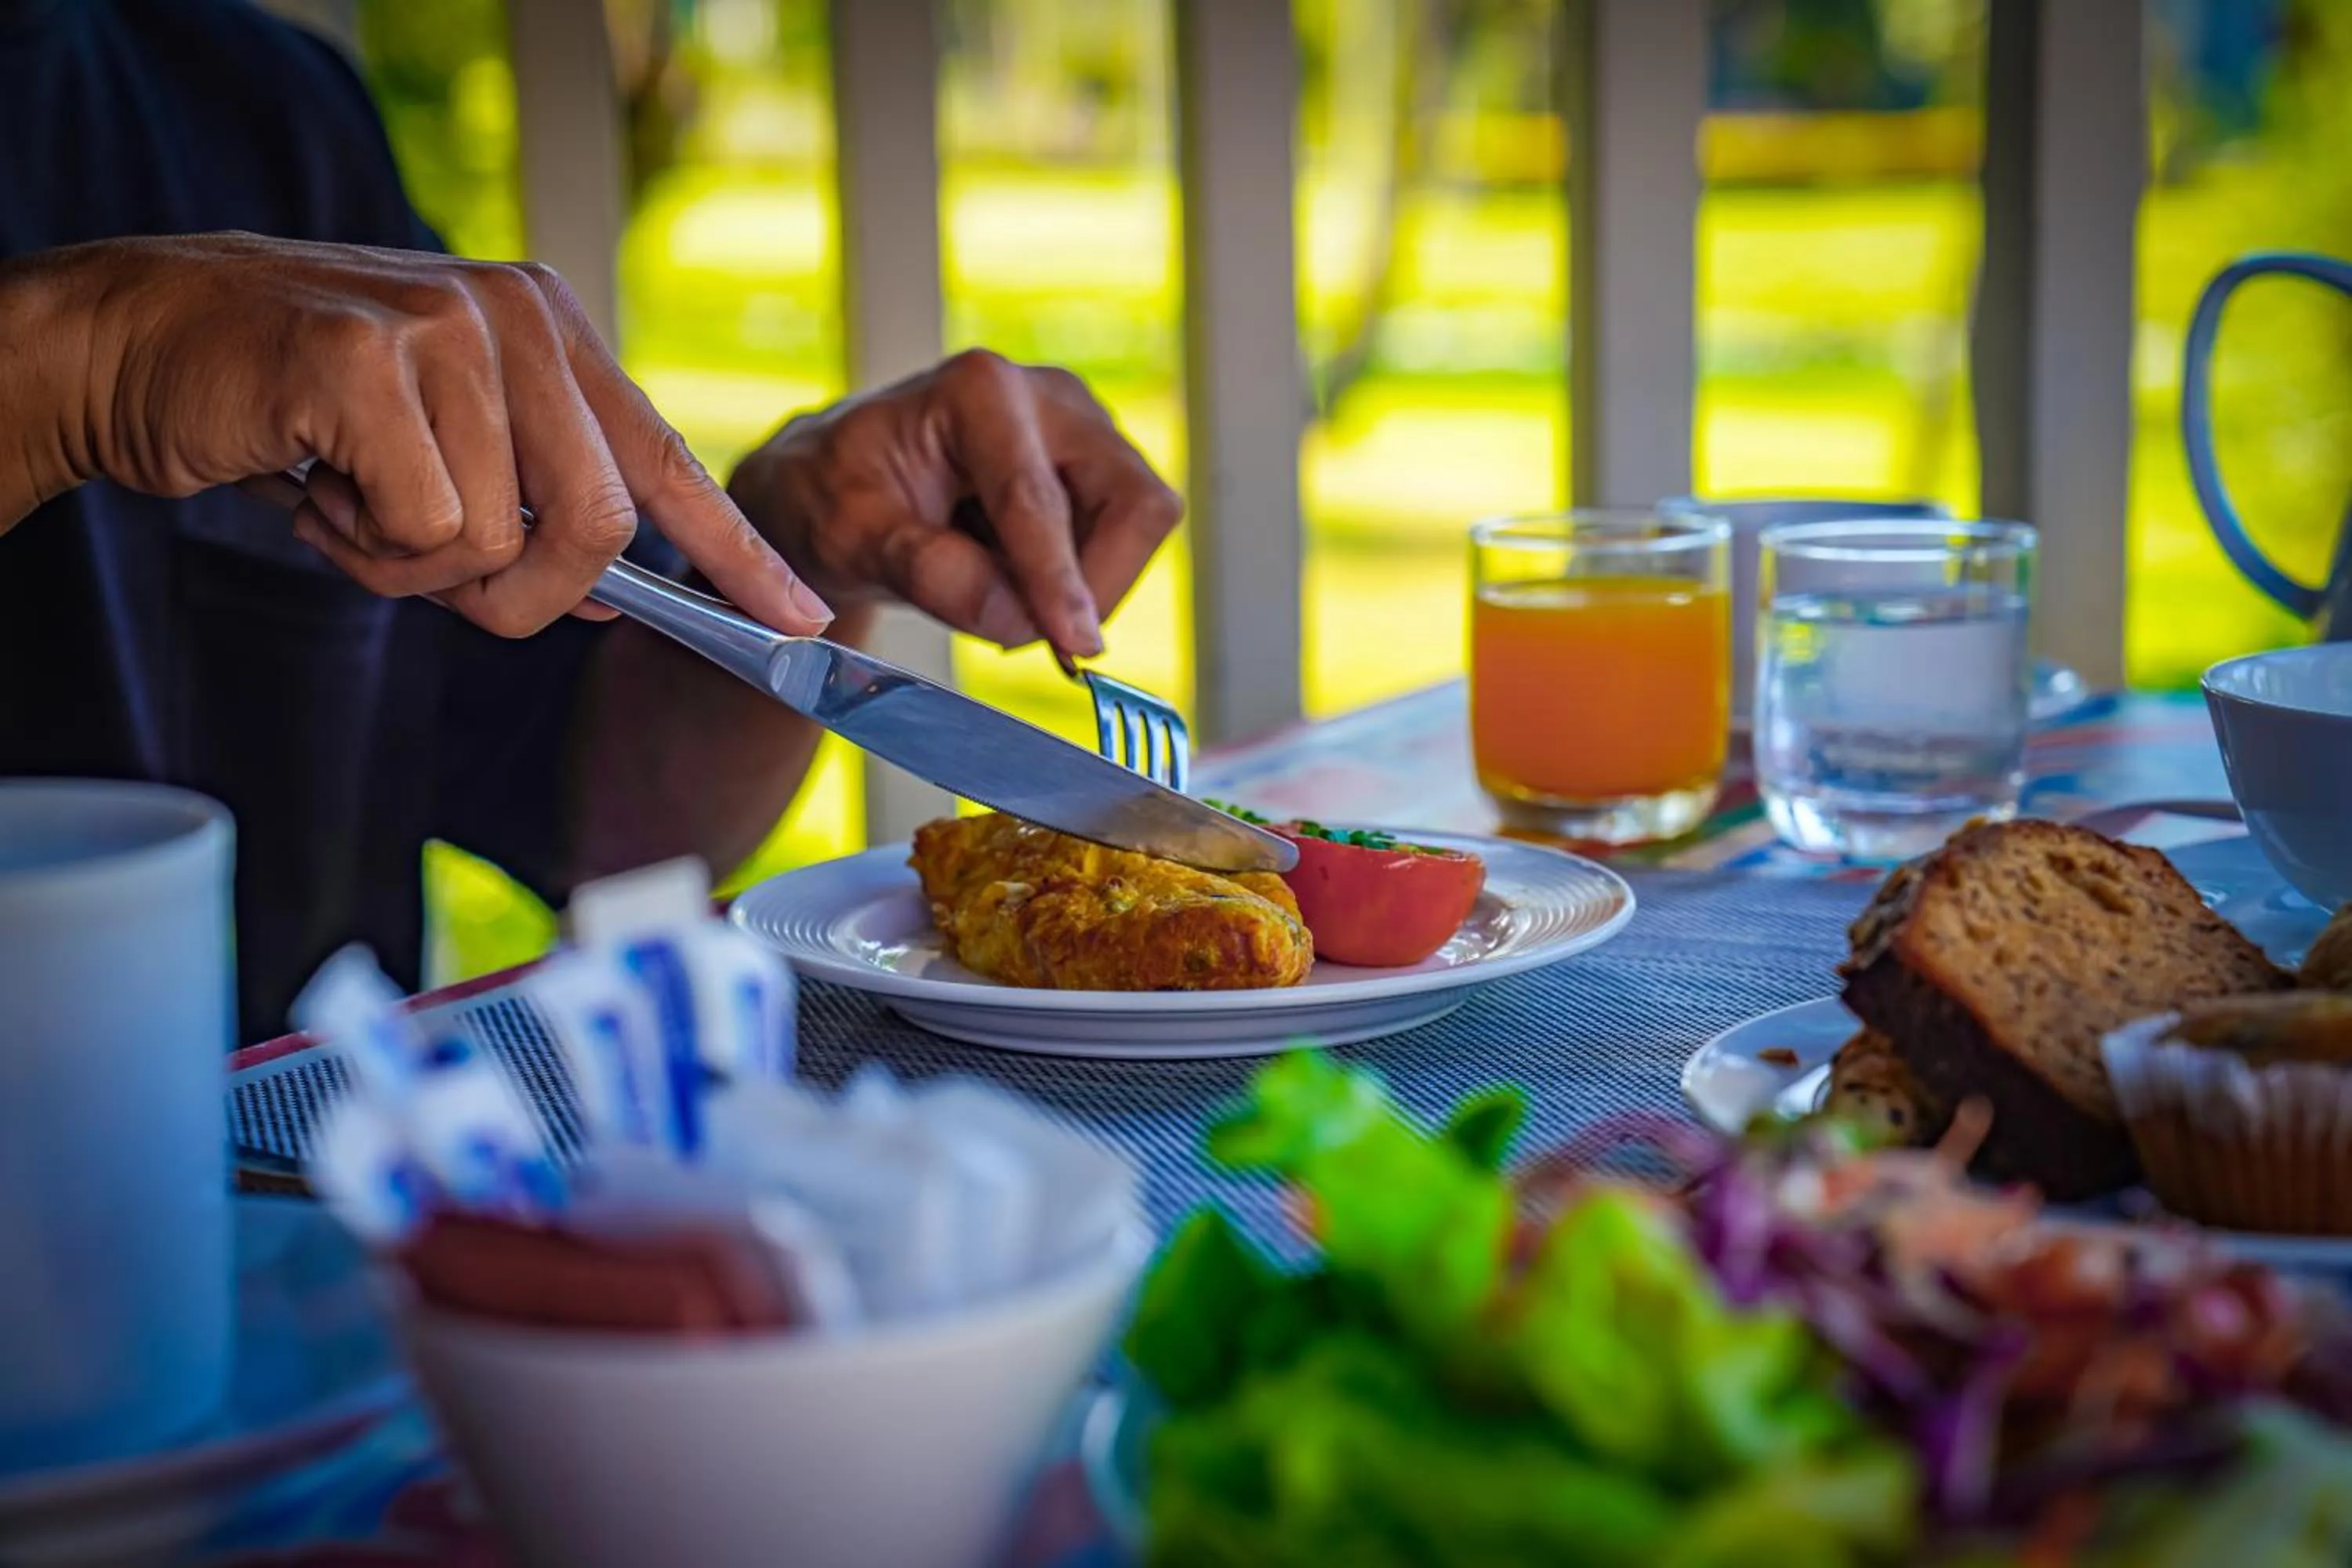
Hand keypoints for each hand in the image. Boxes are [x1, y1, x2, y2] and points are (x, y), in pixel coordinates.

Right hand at [1, 233, 831, 637]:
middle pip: (600, 525)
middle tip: (440, 579)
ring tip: (348, 497)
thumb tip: (613, 600)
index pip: (668, 460)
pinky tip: (312, 481)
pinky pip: (421, 524)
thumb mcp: (441, 458)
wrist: (138, 344)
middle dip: (527, 595)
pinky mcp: (367, 358)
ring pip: (498, 539)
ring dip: (413, 565)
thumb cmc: (298, 413)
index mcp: (550, 334)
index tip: (797, 623)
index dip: (736, 554)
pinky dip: (364, 543)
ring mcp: (445, 327)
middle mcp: (515, 317)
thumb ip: (535, 515)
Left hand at [727, 349, 1182, 656]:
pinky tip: (1011, 580)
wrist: (833, 485)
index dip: (1060, 581)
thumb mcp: (851, 539)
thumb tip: (1017, 616)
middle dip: (1096, 583)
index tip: (1074, 646)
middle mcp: (1048, 395)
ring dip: (1079, 587)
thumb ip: (929, 572)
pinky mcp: (1095, 468)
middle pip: (1133, 503)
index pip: (1040, 500)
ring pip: (1137, 528)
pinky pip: (1122, 542)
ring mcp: (1081, 429)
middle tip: (1032, 635)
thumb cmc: (832, 496)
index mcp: (980, 391)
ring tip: (993, 596)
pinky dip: (1075, 582)